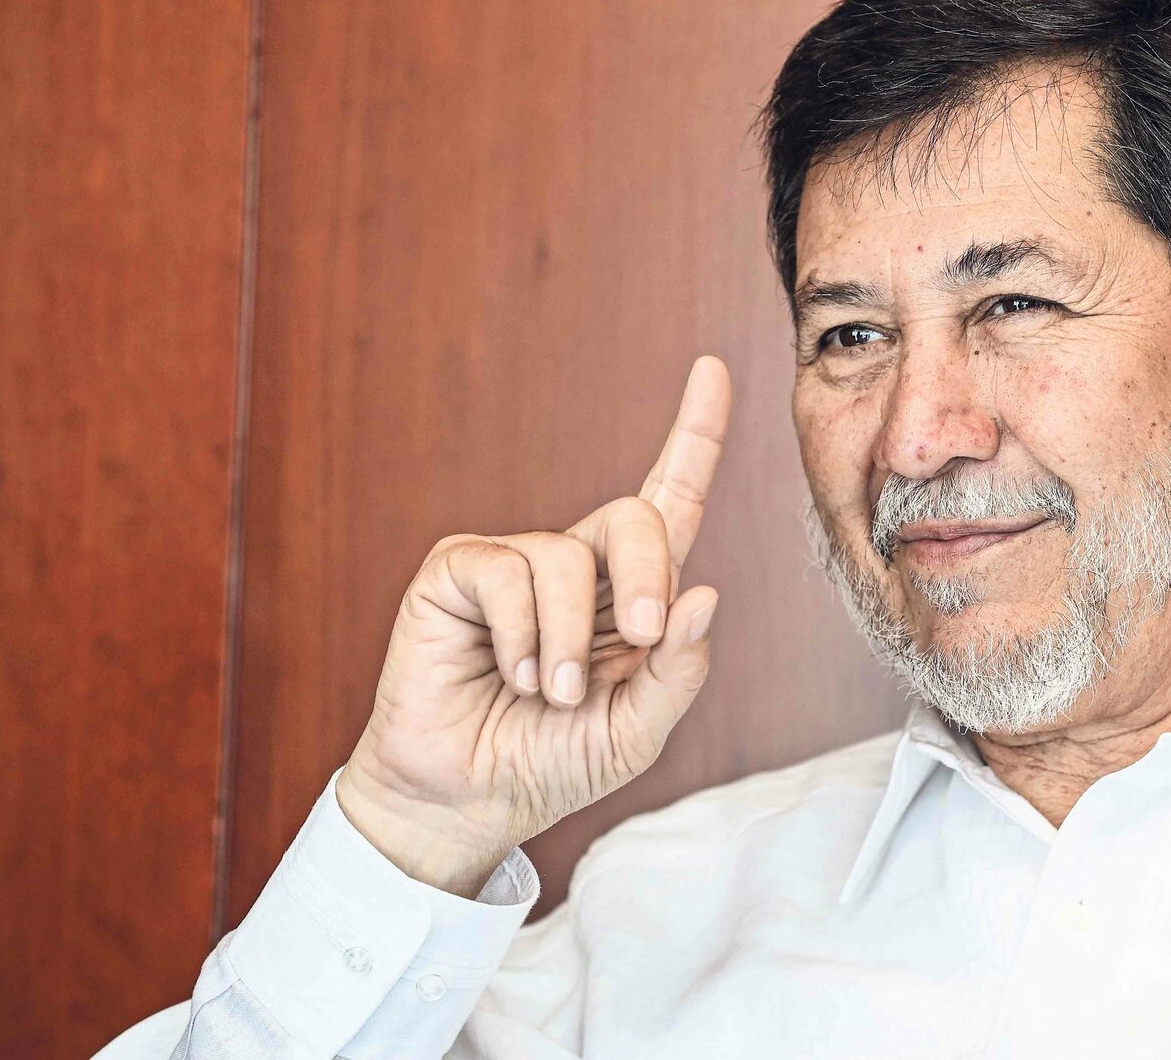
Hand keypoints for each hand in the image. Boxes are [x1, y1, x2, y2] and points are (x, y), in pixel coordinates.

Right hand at [337, 355, 731, 895]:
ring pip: (567, 554)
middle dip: (648, 576)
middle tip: (640, 640)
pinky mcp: (458, 572)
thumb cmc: (550, 762)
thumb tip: (704, 593)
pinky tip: (510, 672)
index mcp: (629, 594)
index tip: (712, 369)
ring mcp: (514, 564)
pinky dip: (521, 632)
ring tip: (548, 693)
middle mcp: (576, 565)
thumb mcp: (635, 730)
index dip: (695, 434)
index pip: (670, 501)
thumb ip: (677, 671)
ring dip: (568, 639)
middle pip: (637, 517)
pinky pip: (507, 571)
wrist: (466, 801)